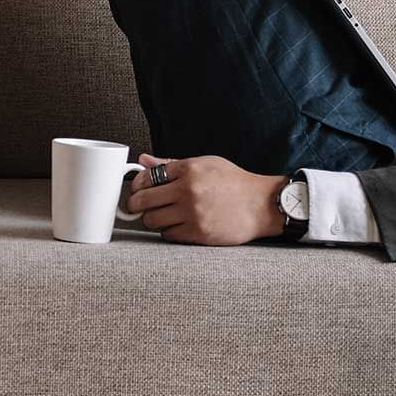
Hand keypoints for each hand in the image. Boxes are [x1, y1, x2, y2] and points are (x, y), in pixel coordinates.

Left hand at [123, 153, 287, 245]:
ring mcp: (193, 213)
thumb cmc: (233, 182)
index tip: (137, 190)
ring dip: (152, 219)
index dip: (136, 185)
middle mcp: (188, 190)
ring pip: (152, 220)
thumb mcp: (204, 164)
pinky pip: (168, 235)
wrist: (261, 205)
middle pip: (142, 200)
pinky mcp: (198, 233)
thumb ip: (171, 163)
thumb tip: (143, 160)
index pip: (146, 177)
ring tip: (161, 215)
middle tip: (136, 207)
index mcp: (188, 169)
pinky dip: (168, 231)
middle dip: (135, 205)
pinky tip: (177, 225)